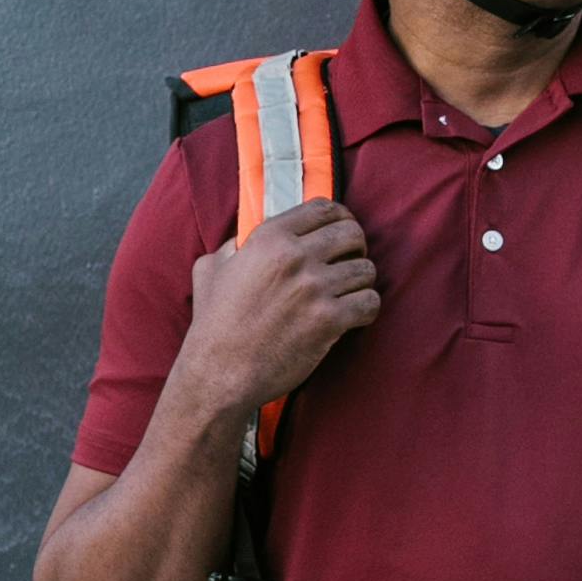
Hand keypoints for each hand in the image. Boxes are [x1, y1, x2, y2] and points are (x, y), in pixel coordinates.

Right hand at [179, 200, 379, 420]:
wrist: (219, 371)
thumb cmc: (214, 324)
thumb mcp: (211, 270)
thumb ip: (233, 248)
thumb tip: (244, 241)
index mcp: (269, 238)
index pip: (323, 208)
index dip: (340, 218)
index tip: (342, 230)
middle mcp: (295, 257)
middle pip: (352, 233)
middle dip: (356, 247)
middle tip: (349, 263)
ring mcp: (314, 288)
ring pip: (366, 270)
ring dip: (362, 282)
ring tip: (349, 294)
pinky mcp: (329, 320)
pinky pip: (370, 302)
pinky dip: (367, 308)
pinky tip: (353, 315)